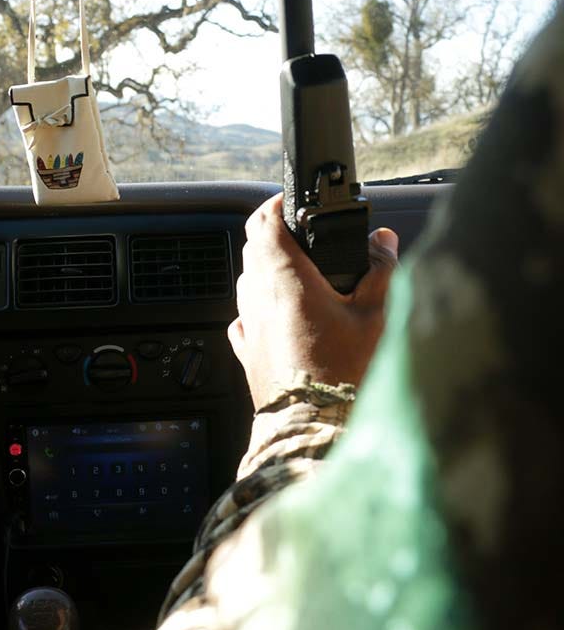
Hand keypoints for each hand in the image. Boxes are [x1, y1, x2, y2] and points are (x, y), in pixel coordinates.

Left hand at [227, 194, 398, 409]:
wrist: (314, 428)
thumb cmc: (344, 375)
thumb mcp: (375, 316)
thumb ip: (380, 271)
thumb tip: (384, 240)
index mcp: (284, 277)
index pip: (262, 221)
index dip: (275, 205)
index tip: (291, 201)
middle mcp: (257, 296)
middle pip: (253, 247)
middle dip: (273, 234)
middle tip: (301, 233)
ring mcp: (249, 325)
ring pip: (247, 281)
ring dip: (266, 269)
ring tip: (298, 272)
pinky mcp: (247, 352)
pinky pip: (246, 317)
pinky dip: (260, 306)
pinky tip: (282, 314)